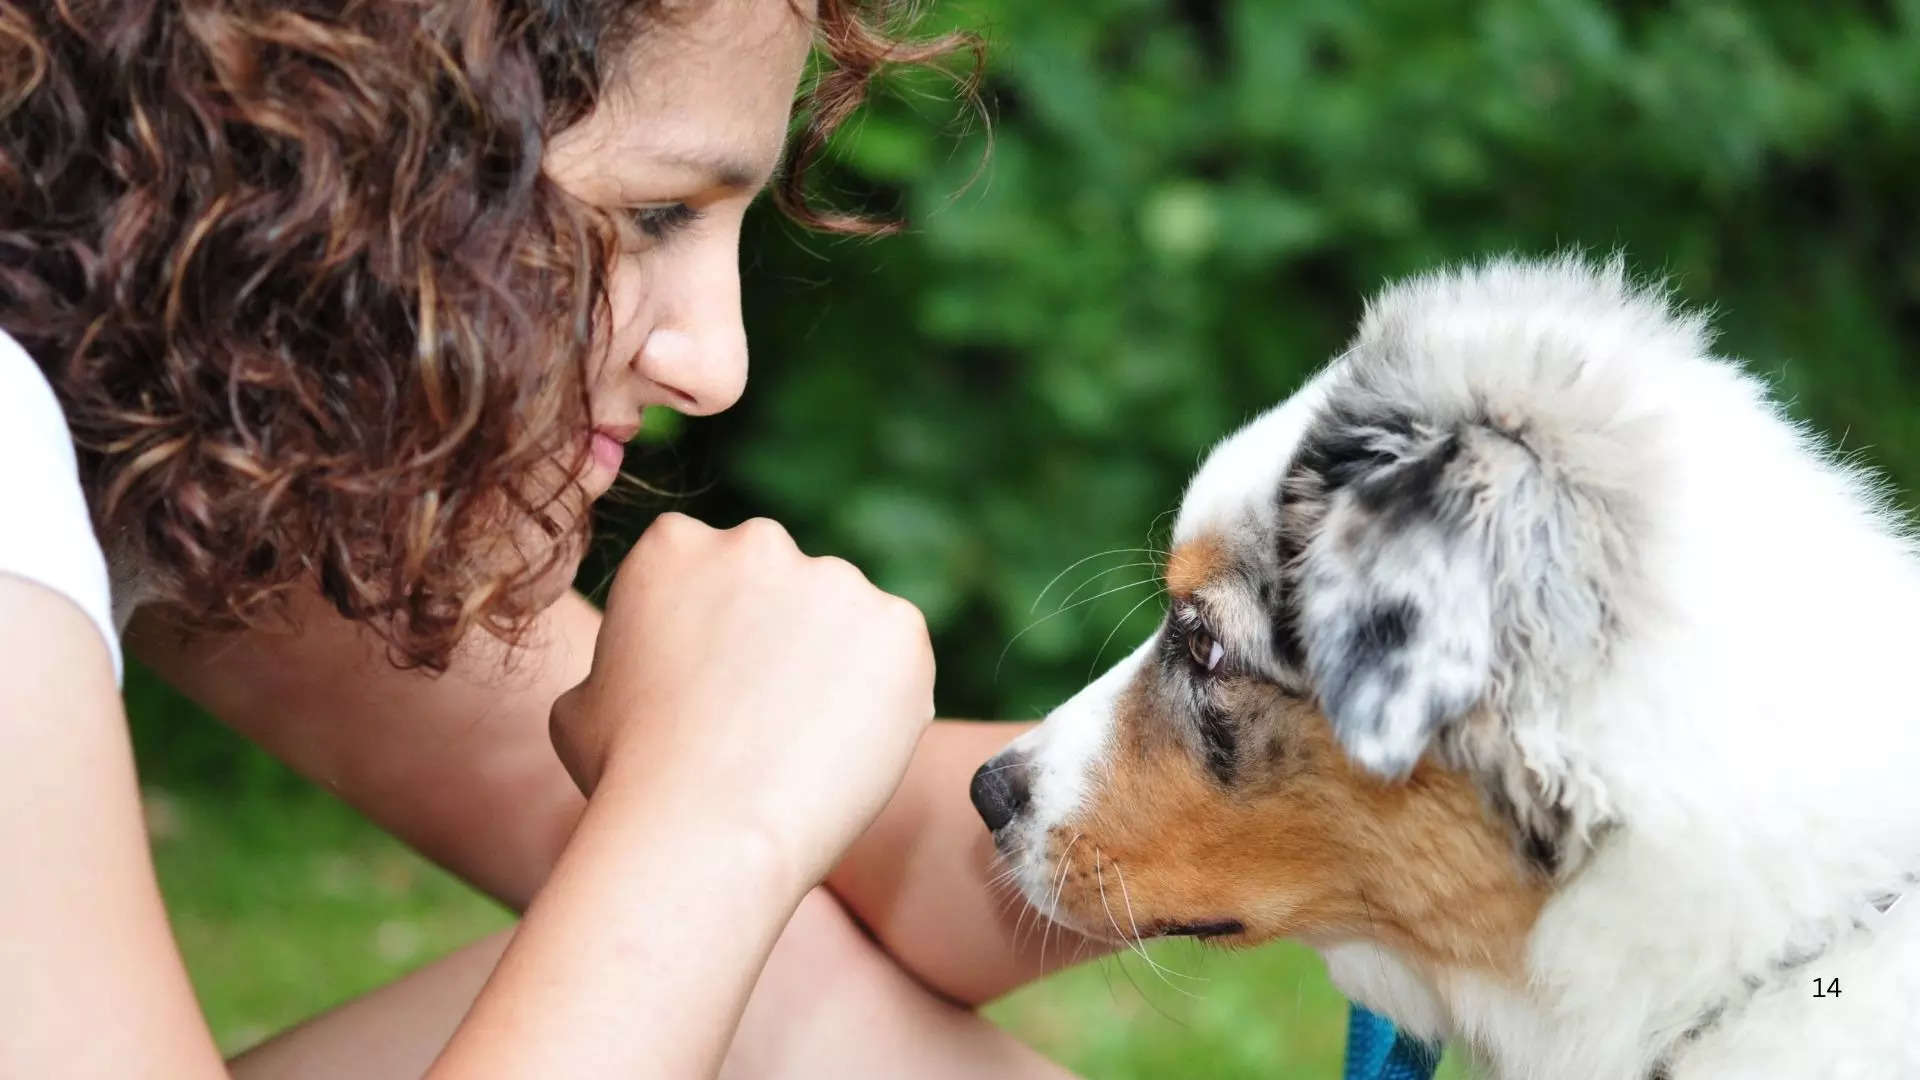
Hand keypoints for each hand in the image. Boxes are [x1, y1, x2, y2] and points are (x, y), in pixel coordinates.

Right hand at [550, 513, 934, 885]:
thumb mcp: (578, 707)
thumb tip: (622, 678)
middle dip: (780, 638)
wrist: (705, 828)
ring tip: (804, 745)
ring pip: (845, 622)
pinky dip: (885, 698)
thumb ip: (612, 667)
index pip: (709, 570)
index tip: (714, 685)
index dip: (715, 631)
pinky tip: (845, 747)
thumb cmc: (627, 778)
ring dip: (835, 668)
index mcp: (675, 546)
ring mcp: (836, 580)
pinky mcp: (899, 627)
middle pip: (783, 586)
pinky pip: (898, 659)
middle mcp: (758, 543)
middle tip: (765, 719)